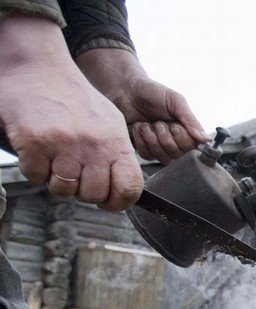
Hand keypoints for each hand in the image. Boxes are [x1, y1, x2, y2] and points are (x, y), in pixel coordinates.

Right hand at [0, 14, 142, 210]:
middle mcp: (93, 145)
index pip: (130, 188)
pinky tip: (38, 150)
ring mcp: (63, 144)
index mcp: (116, 141)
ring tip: (56, 158)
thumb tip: (126, 189)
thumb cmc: (75, 98)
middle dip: (82, 191)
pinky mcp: (34, 142)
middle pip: (93, 194)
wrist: (38, 68)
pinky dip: (34, 168)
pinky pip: (35, 176)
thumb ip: (119, 155)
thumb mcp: (110, 123)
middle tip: (75, 173)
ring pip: (63, 189)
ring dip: (57, 179)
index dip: (119, 202)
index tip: (108, 201)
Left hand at [75, 48, 208, 163]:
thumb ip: (190, 119)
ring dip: (151, 139)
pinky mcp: (145, 149)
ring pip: (163, 158)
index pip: (192, 148)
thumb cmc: (152, 92)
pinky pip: (147, 156)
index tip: (173, 124)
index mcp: (187, 130)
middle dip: (164, 137)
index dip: (181, 138)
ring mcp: (160, 147)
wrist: (126, 90)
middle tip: (157, 122)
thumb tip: (205, 139)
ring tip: (146, 124)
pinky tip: (139, 129)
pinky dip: (141, 141)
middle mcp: (176, 141)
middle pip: (177, 155)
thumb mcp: (175, 101)